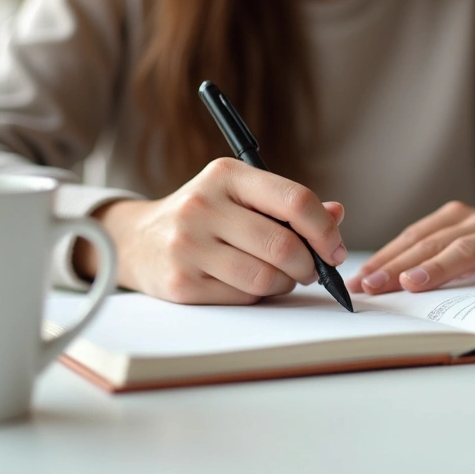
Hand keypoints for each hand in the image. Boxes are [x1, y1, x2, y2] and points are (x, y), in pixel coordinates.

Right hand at [76, 158, 346, 304]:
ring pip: (265, 278)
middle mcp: (203, 205)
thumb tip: (337, 215)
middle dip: (309, 266)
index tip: (335, 249)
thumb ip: (288, 204)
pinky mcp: (180, 283)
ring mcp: (188, 245)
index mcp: (226, 174)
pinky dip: (256, 296)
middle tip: (310, 270)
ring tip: (278, 276)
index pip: (294, 200)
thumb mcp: (241, 195)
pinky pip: (242, 298)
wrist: (137, 240)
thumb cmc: (205, 216)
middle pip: (284, 246)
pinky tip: (245, 283)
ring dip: (284, 284)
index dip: (325, 230)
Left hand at [348, 201, 474, 294]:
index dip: (385, 259)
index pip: (414, 239)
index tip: (360, 281)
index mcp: (455, 220)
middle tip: (377, 285)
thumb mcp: (461, 247)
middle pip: (436, 244)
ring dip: (444, 266)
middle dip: (402, 265)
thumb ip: (427, 260)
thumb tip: (378, 284)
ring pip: (473, 249)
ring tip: (418, 283)